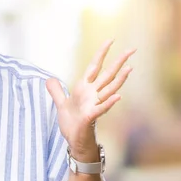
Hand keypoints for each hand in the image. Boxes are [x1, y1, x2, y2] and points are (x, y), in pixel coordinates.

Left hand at [46, 39, 134, 159]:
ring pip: (110, 88)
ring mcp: (94, 104)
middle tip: (132, 49)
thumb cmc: (71, 123)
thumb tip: (48, 79)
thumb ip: (56, 91)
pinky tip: (118, 96)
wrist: (73, 140)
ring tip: (130, 67)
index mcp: (84, 88)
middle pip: (108, 74)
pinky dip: (109, 102)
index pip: (94, 66)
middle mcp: (93, 94)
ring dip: (120, 79)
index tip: (111, 40)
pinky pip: (102, 108)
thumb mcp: (61, 104)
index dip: (102, 53)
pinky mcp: (91, 117)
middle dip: (119, 61)